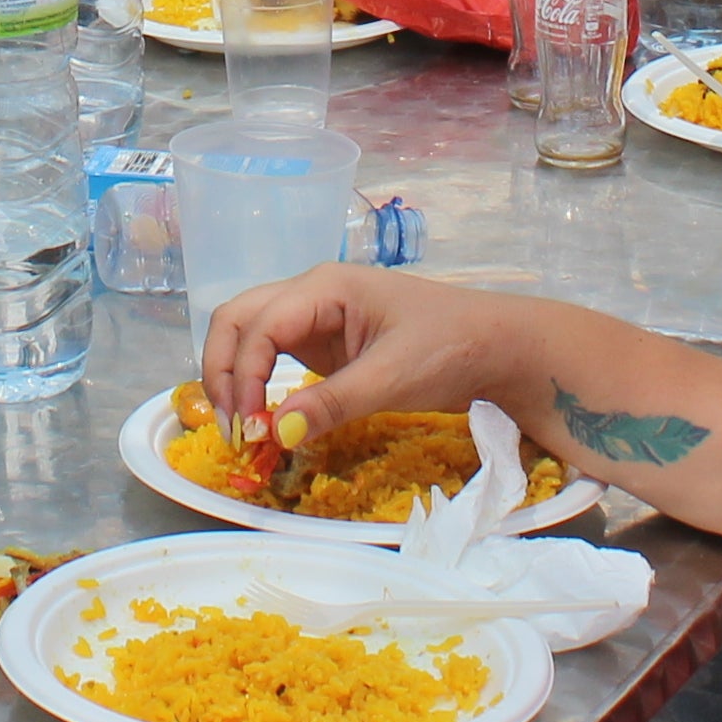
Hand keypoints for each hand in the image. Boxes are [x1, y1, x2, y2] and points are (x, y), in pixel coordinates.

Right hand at [198, 266, 513, 448]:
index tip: (250, 428)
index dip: (242, 376)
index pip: (258, 326)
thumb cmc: (452, 347)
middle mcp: (312, 295)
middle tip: (233, 429)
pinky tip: (264, 417)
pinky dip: (258, 384)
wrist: (498, 348)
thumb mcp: (393, 377)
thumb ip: (332, 403)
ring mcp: (317, 318)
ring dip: (234, 377)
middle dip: (222, 371)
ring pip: (250, 336)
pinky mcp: (327, 345)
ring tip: (242, 428)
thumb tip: (275, 434)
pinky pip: (276, 357)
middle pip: (237, 320)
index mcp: (325, 287)